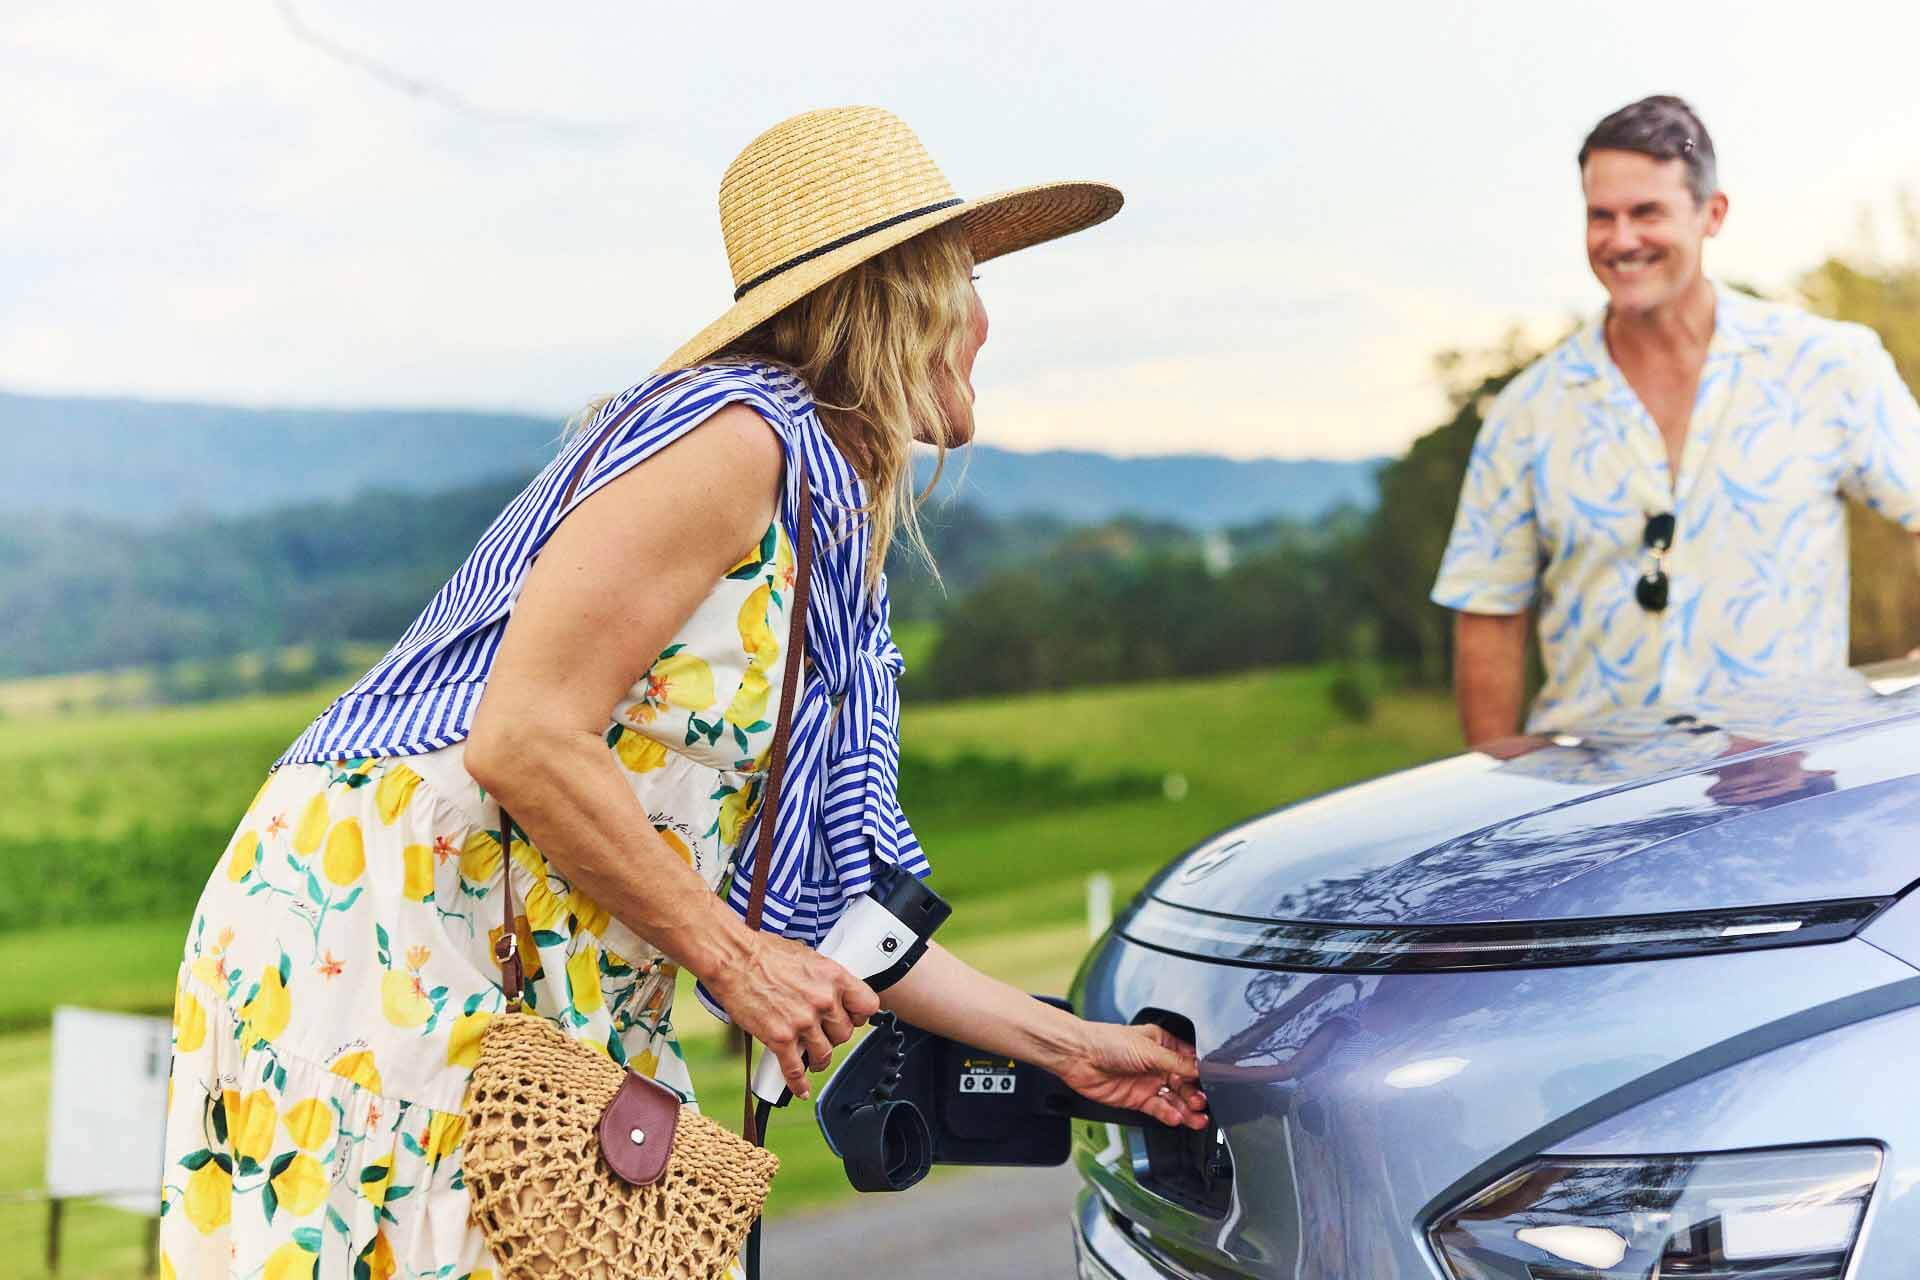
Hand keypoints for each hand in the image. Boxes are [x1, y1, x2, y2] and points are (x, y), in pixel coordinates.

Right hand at [703, 931, 879, 1099]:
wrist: (732, 959)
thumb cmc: (763, 952)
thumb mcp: (806, 956)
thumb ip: (822, 978)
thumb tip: (828, 990)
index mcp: (833, 977)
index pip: (868, 1005)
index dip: (859, 1015)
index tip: (852, 1018)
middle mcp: (822, 1000)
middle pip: (844, 1034)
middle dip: (834, 1037)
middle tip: (824, 1035)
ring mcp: (802, 1021)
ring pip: (824, 1054)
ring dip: (819, 1060)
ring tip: (814, 1059)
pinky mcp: (780, 1038)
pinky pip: (795, 1069)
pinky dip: (798, 1083)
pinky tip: (800, 1088)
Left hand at [1054, 1021, 1208, 1129]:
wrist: (1079, 1057)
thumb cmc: (1107, 1042)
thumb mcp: (1148, 1050)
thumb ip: (1176, 1063)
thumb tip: (1201, 1070)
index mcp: (1162, 1044)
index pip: (1190, 1060)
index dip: (1203, 1072)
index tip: (1217, 1083)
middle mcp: (1157, 1063)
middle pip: (1185, 1082)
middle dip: (1196, 1093)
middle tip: (1203, 1102)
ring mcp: (1147, 1082)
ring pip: (1174, 1099)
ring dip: (1186, 1109)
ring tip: (1197, 1118)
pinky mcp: (1137, 1099)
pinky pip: (1158, 1109)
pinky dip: (1168, 1114)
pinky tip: (1176, 1117)